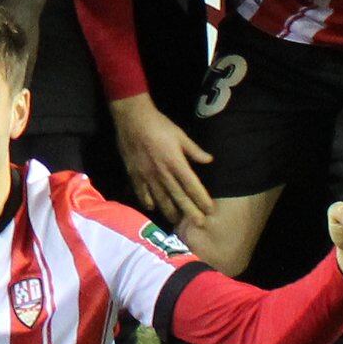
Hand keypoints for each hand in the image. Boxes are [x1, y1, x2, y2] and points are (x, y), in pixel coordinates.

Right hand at [111, 95, 211, 227]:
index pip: (192, 186)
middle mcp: (162, 173)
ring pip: (161, 199)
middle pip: (179, 197)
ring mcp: (147, 176)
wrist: (132, 119)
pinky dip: (148, 202)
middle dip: (190, 212)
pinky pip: (142, 193)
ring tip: (177, 221)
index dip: (202, 199)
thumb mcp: (180, 135)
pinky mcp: (134, 174)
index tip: (209, 210)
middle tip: (199, 224)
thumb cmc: (159, 125)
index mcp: (176, 163)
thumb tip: (209, 160)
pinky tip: (153, 208)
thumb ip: (194, 150)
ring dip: (170, 211)